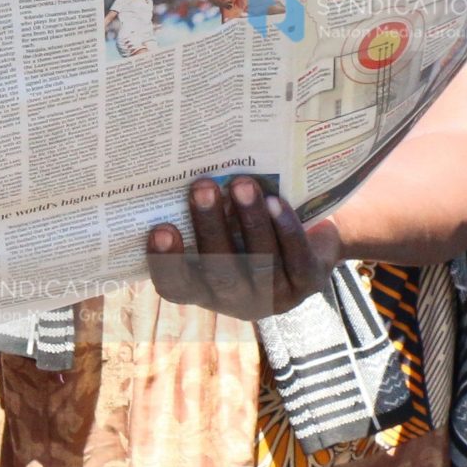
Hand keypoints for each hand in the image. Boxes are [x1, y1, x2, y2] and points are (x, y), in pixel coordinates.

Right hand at [144, 175, 343, 317]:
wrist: (308, 247)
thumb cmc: (248, 232)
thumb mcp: (222, 228)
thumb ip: (203, 212)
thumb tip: (185, 165)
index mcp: (204, 288)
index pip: (174, 285)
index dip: (164, 261)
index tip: (159, 227)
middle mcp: (235, 300)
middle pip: (218, 270)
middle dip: (209, 226)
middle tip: (201, 186)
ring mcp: (273, 296)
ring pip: (259, 262)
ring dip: (249, 220)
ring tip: (241, 183)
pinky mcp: (307, 285)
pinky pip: (295, 257)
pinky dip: (285, 228)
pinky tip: (275, 201)